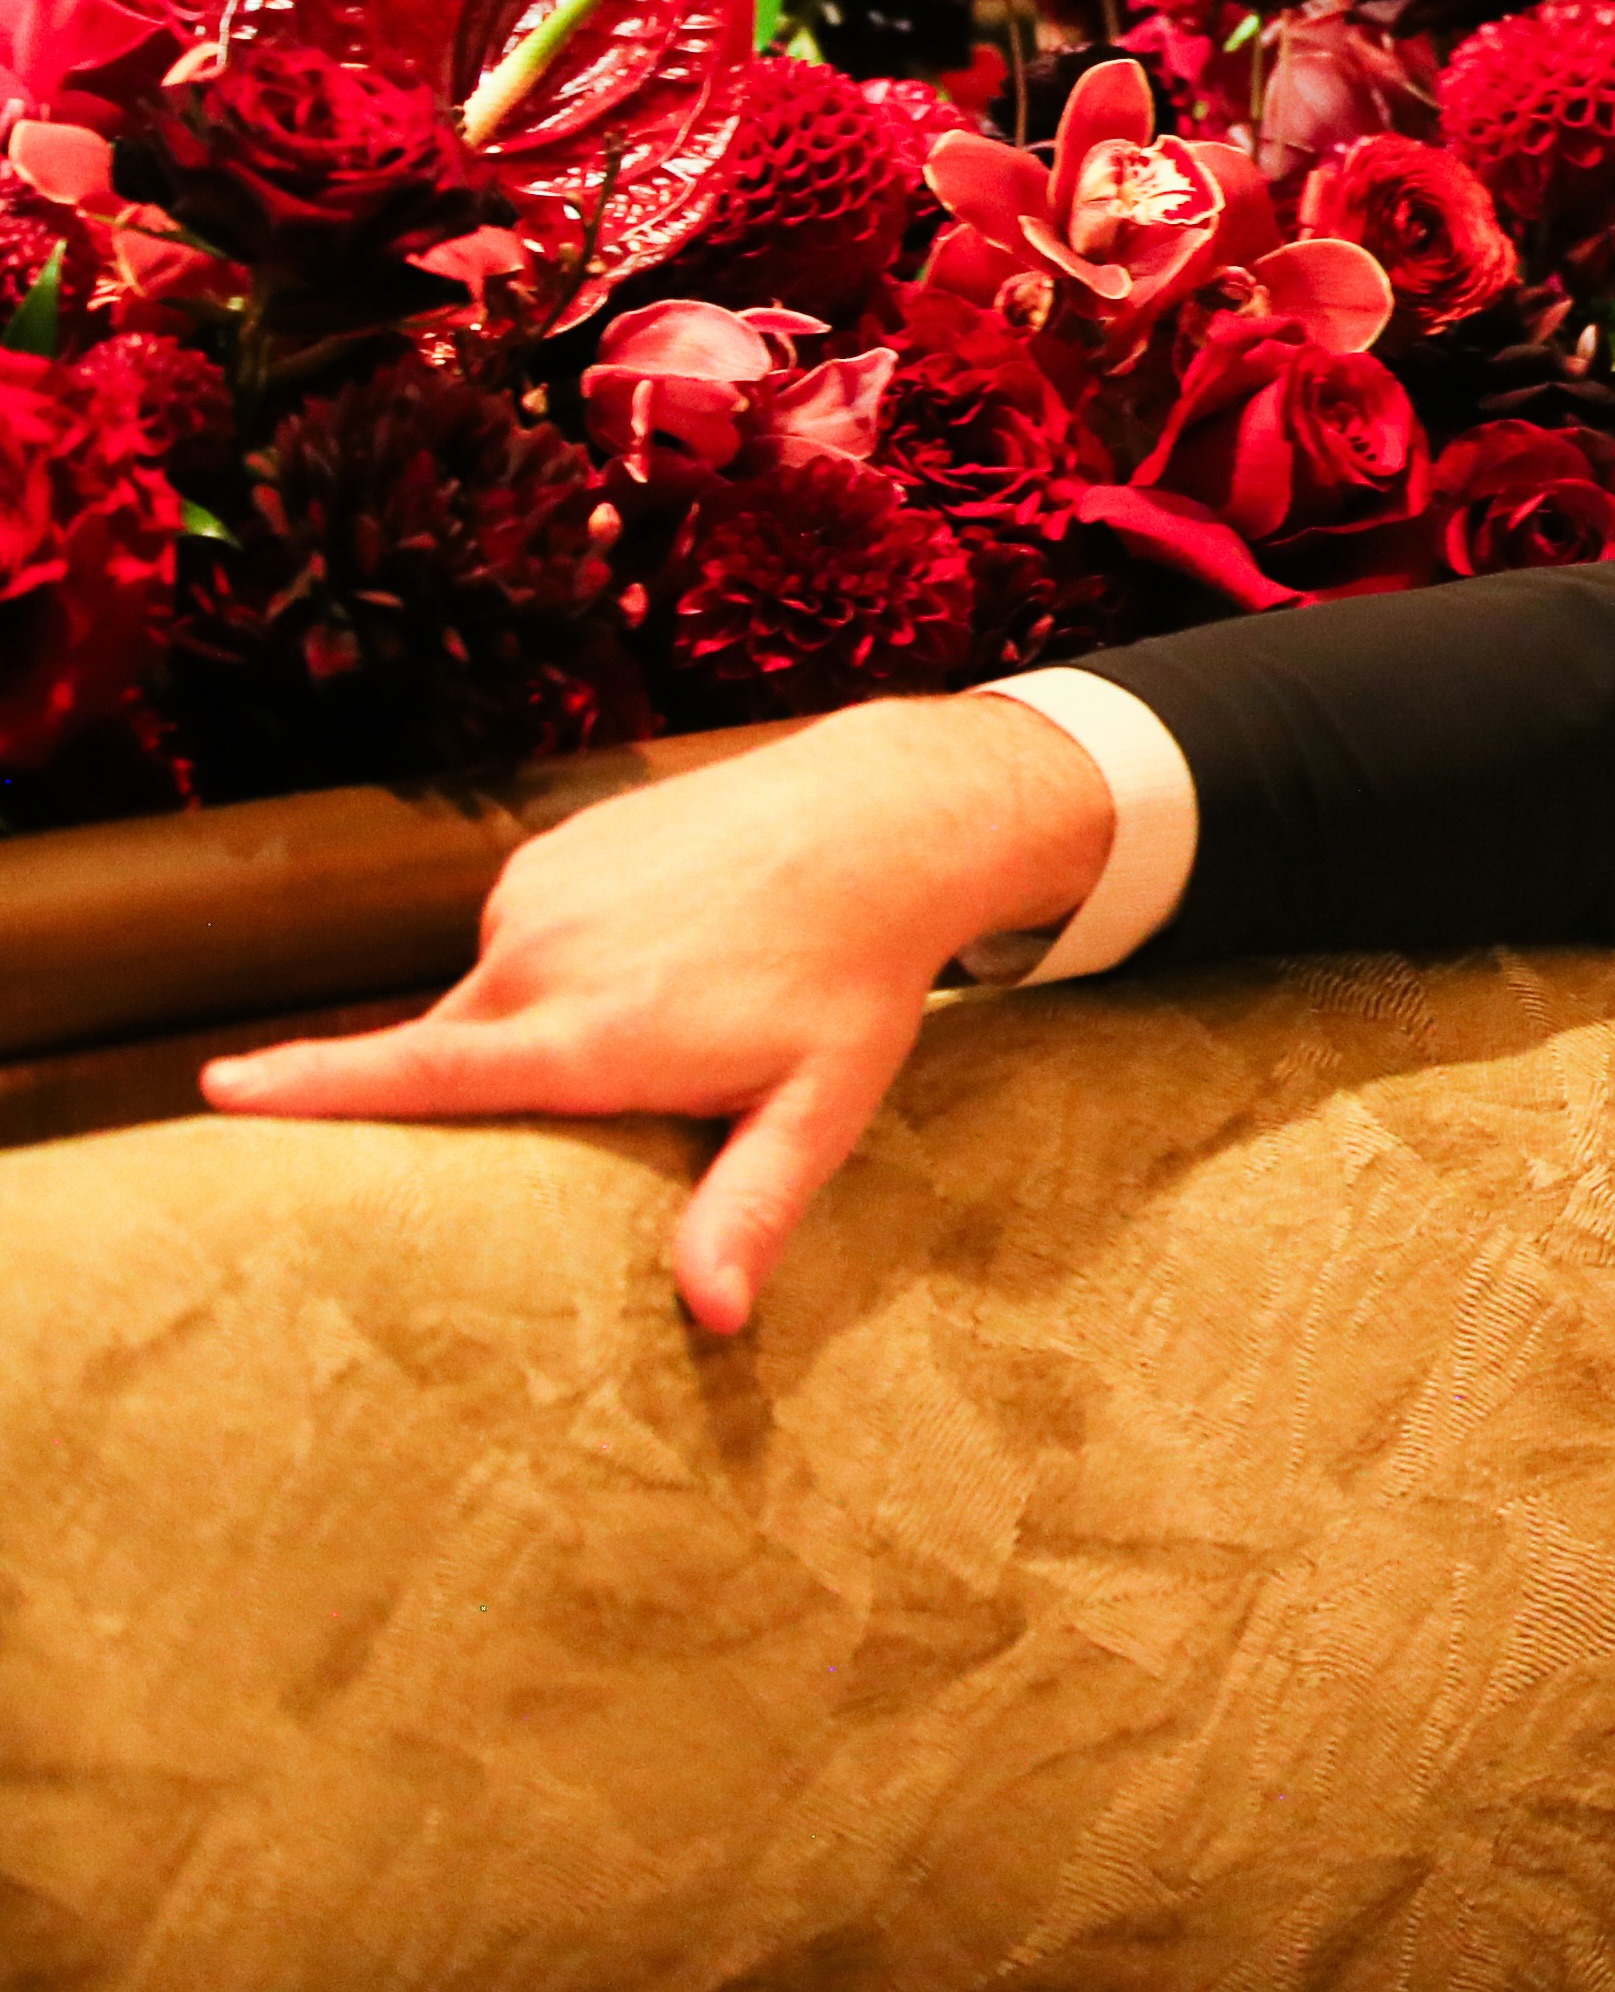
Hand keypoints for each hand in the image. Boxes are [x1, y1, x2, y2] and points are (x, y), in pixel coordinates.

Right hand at [199, 692, 1119, 1331]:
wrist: (880, 816)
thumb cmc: (853, 976)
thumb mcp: (820, 1106)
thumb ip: (753, 1206)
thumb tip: (715, 1317)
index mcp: (588, 1034)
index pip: (419, 1071)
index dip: (310, 1087)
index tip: (216, 1092)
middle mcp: (540, 960)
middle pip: (448, 1056)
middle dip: (463, 1096)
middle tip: (561, 1110)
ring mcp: (536, 896)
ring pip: (489, 998)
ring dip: (539, 1025)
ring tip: (665, 1008)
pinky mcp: (546, 853)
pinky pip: (521, 937)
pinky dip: (560, 963)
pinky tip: (654, 950)